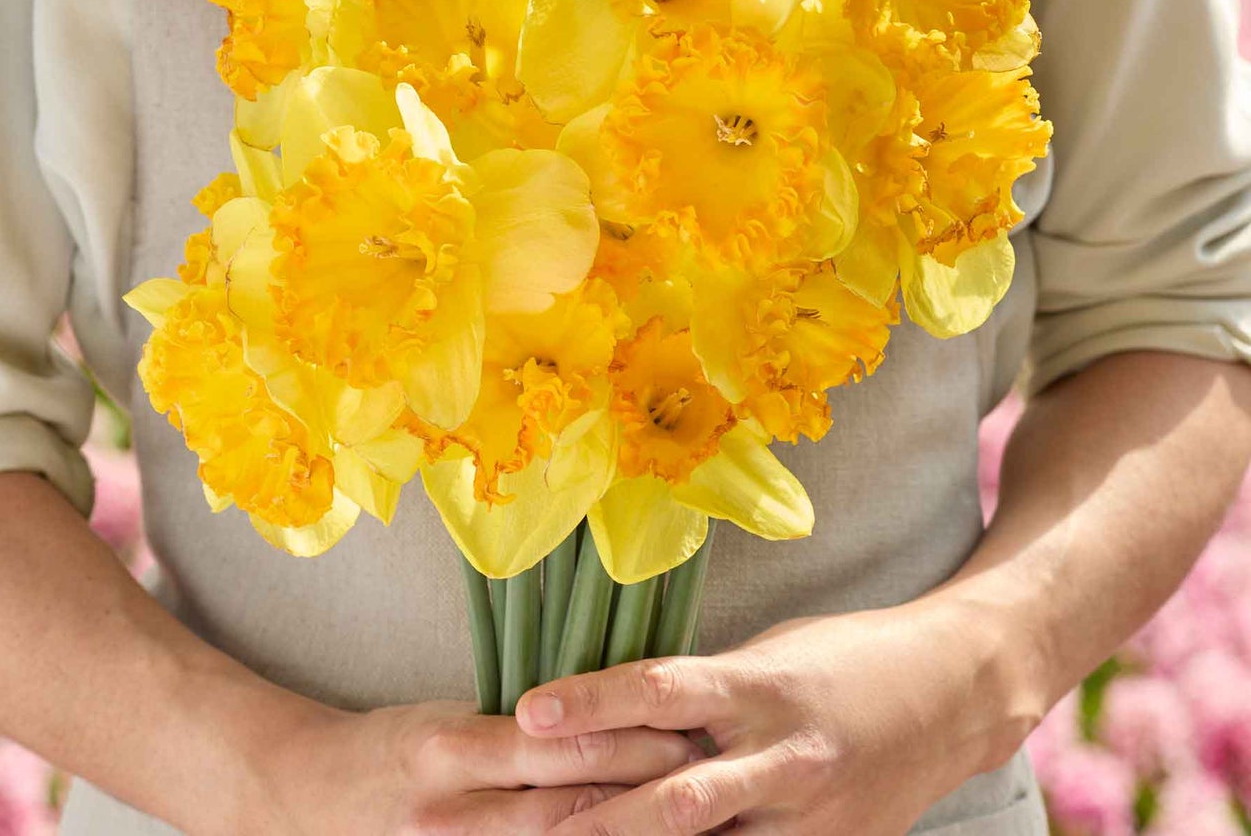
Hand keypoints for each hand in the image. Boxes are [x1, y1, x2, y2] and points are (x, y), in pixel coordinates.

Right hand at [221, 689, 705, 835]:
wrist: (305, 799)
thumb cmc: (389, 745)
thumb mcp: (447, 716)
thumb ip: (517, 726)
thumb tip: (607, 718)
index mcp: (448, 744)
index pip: (555, 745)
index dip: (625, 740)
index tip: (682, 724)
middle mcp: (449, 810)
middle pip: (565, 808)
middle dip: (639, 792)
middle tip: (703, 770)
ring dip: (621, 831)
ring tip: (682, 812)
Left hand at [513, 595, 1040, 834]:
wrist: (954, 692)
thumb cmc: (846, 657)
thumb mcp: (769, 654)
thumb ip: (703, 688)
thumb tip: (621, 709)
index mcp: (759, 686)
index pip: (659, 690)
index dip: (591, 702)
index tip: (527, 710)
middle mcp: (779, 756)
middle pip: (670, 796)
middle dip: (591, 815)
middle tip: (520, 819)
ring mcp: (806, 816)